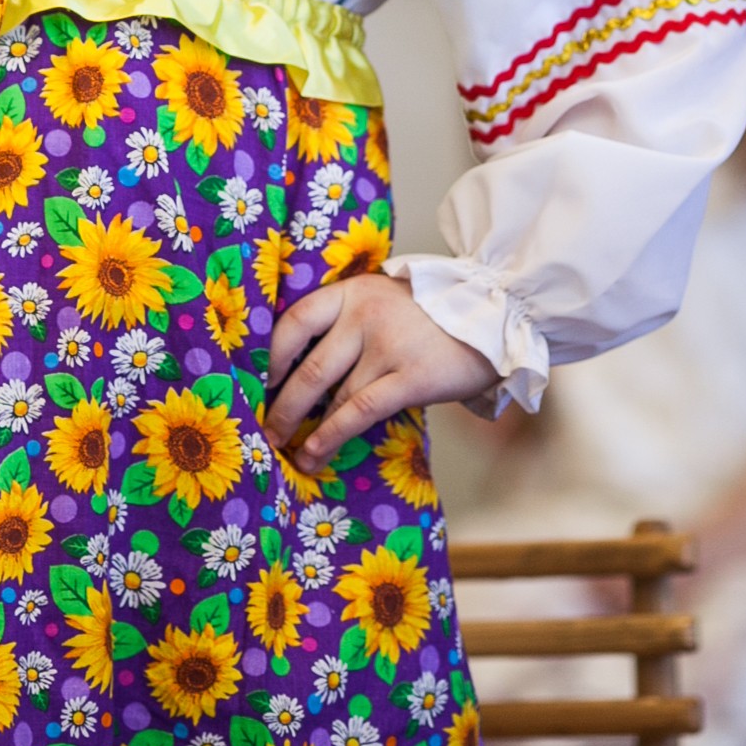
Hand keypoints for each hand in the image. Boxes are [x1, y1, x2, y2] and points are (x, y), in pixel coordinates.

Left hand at [263, 272, 497, 473]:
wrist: (492, 311)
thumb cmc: (428, 314)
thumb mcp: (381, 301)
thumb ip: (346, 322)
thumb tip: (300, 368)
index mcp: (352, 291)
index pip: (295, 321)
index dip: (269, 357)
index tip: (253, 385)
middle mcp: (365, 314)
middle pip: (309, 366)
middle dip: (281, 405)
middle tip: (262, 432)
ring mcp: (389, 345)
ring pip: (334, 395)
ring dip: (305, 429)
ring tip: (287, 452)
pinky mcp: (412, 376)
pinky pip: (360, 411)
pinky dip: (332, 436)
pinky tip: (314, 453)